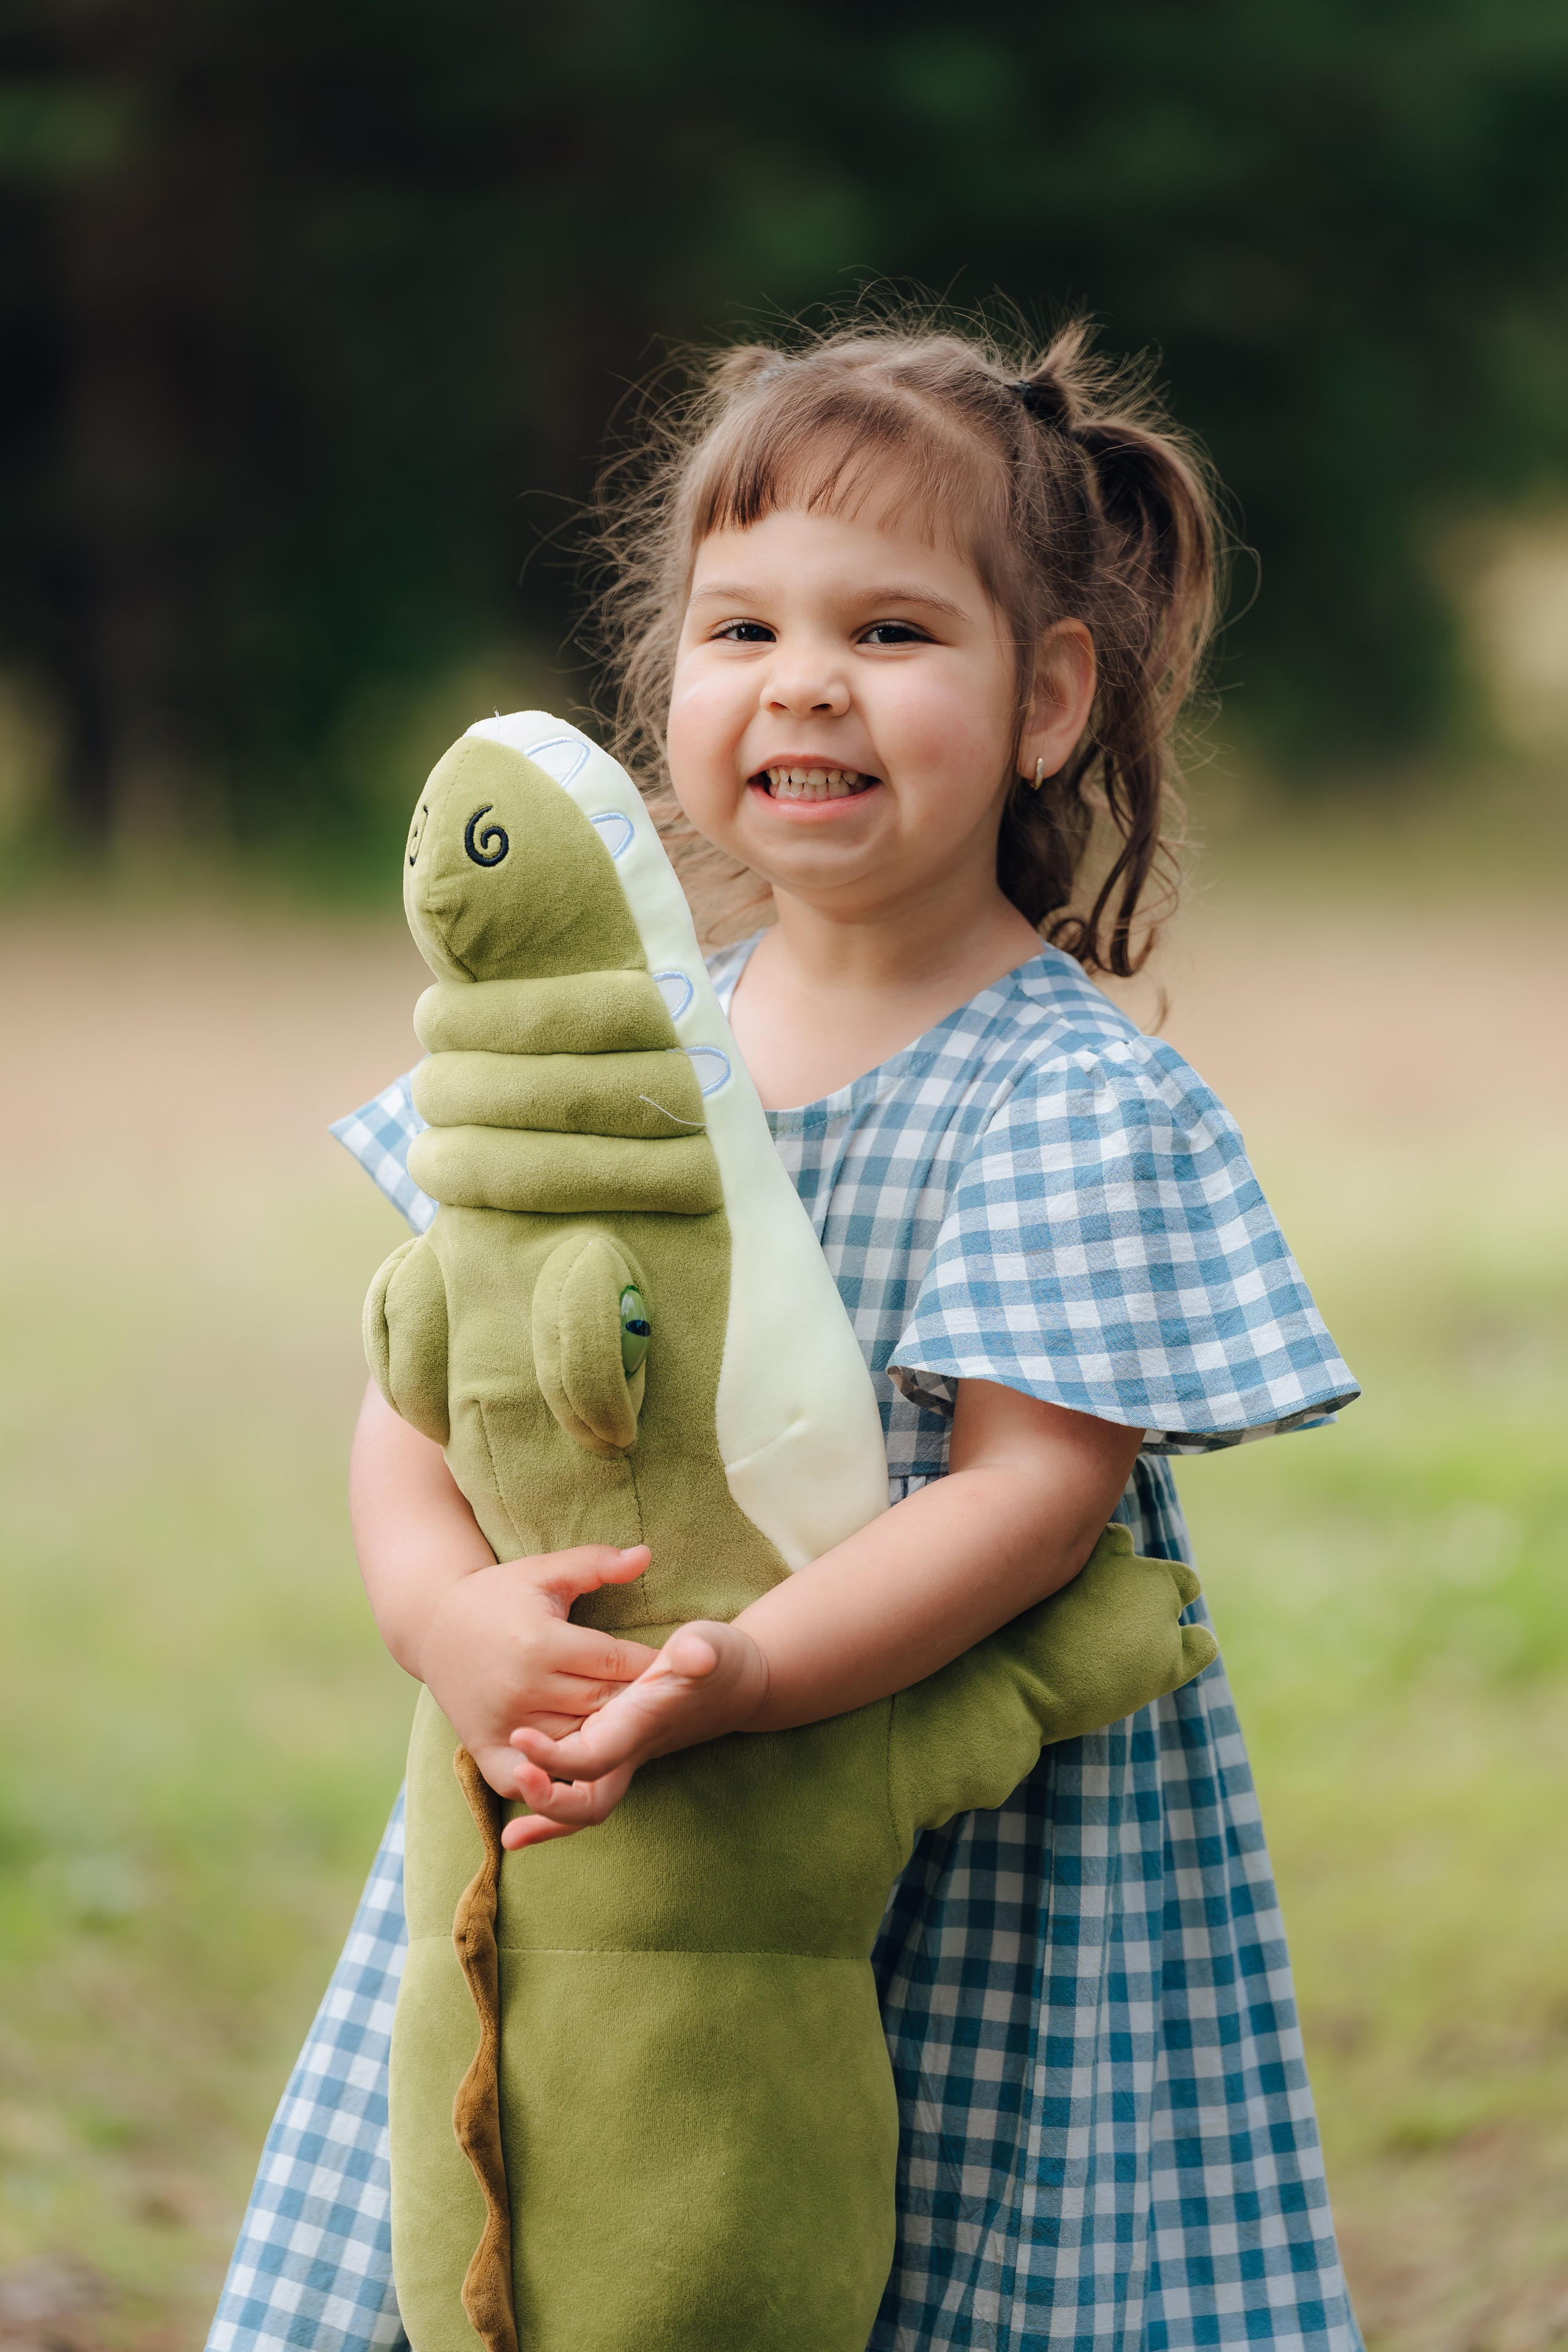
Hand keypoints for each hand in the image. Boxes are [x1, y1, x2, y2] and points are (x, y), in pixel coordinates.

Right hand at [416, 1545, 656, 1798]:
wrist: (432, 1625)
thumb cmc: (499, 1595)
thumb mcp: (544, 1572)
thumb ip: (596, 1563)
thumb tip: (646, 1554)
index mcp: (542, 1643)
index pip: (617, 1663)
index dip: (650, 1666)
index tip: (674, 1667)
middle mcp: (523, 1688)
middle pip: (602, 1706)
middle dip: (635, 1703)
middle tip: (666, 1702)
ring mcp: (504, 1724)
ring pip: (576, 1744)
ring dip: (604, 1740)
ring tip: (634, 1731)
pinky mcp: (484, 1748)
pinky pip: (529, 1779)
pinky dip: (553, 1779)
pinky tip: (577, 1765)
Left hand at [501, 1618, 769, 1848]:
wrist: (737, 1683)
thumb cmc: (719, 1661)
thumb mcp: (711, 1646)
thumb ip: (701, 1653)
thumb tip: (696, 1655)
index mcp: (639, 1727)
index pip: (593, 1758)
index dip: (555, 1757)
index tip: (519, 1736)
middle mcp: (627, 1751)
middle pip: (588, 1803)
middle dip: (549, 1802)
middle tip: (516, 1776)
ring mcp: (619, 1756)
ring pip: (581, 1805)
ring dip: (546, 1817)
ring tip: (508, 1838)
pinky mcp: (611, 1748)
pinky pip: (579, 1790)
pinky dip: (553, 1810)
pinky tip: (519, 1830)